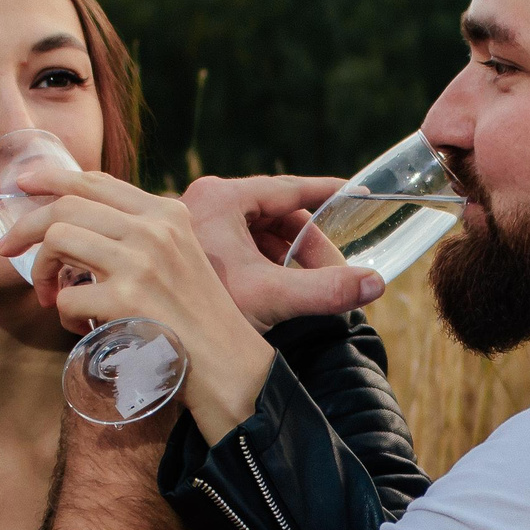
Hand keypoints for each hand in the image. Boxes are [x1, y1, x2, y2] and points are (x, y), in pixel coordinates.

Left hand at [0, 171, 305, 442]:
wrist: (228, 364)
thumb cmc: (197, 318)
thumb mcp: (179, 258)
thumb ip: (140, 234)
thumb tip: (76, 221)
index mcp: (167, 213)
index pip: (96, 181)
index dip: (50, 178)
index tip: (21, 186)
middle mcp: (154, 229)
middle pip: (66, 206)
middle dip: (26, 226)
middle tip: (9, 249)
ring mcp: (140, 262)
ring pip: (58, 239)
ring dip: (43, 271)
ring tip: (51, 295)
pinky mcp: (128, 300)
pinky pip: (68, 297)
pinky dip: (65, 315)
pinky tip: (82, 328)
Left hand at [171, 175, 384, 329]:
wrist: (153, 340)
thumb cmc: (205, 313)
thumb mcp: (271, 297)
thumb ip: (326, 289)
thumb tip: (376, 284)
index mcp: (222, 198)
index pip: (287, 189)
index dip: (327, 192)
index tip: (356, 192)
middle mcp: (204, 202)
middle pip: (274, 214)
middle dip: (307, 243)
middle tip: (334, 272)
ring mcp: (193, 223)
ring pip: (257, 232)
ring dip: (286, 256)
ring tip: (309, 285)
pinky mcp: (188, 247)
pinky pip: (238, 245)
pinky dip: (264, 263)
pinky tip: (280, 288)